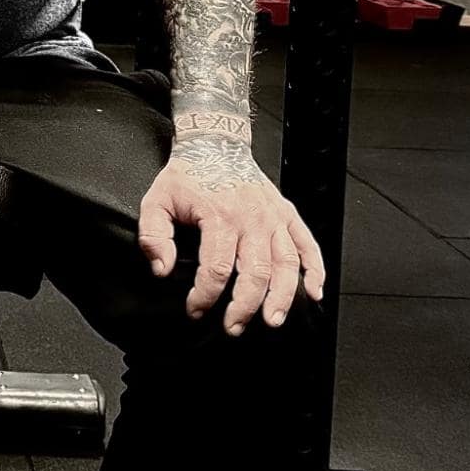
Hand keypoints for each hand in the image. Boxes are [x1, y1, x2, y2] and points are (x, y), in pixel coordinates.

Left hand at [137, 137, 325, 335]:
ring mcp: (274, 216)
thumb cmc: (188, 175)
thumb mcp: (157, 200)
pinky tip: (315, 292)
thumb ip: (154, 236)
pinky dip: (316, 269)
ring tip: (273, 320)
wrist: (216, 143)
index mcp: (220, 216)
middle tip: (233, 327)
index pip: (216, 268)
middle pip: (255, 272)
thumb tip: (163, 270)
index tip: (195, 310)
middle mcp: (252, 218)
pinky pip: (308, 244)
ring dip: (282, 296)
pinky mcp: (287, 213)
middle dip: (244, 306)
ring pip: (287, 263)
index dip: (204, 296)